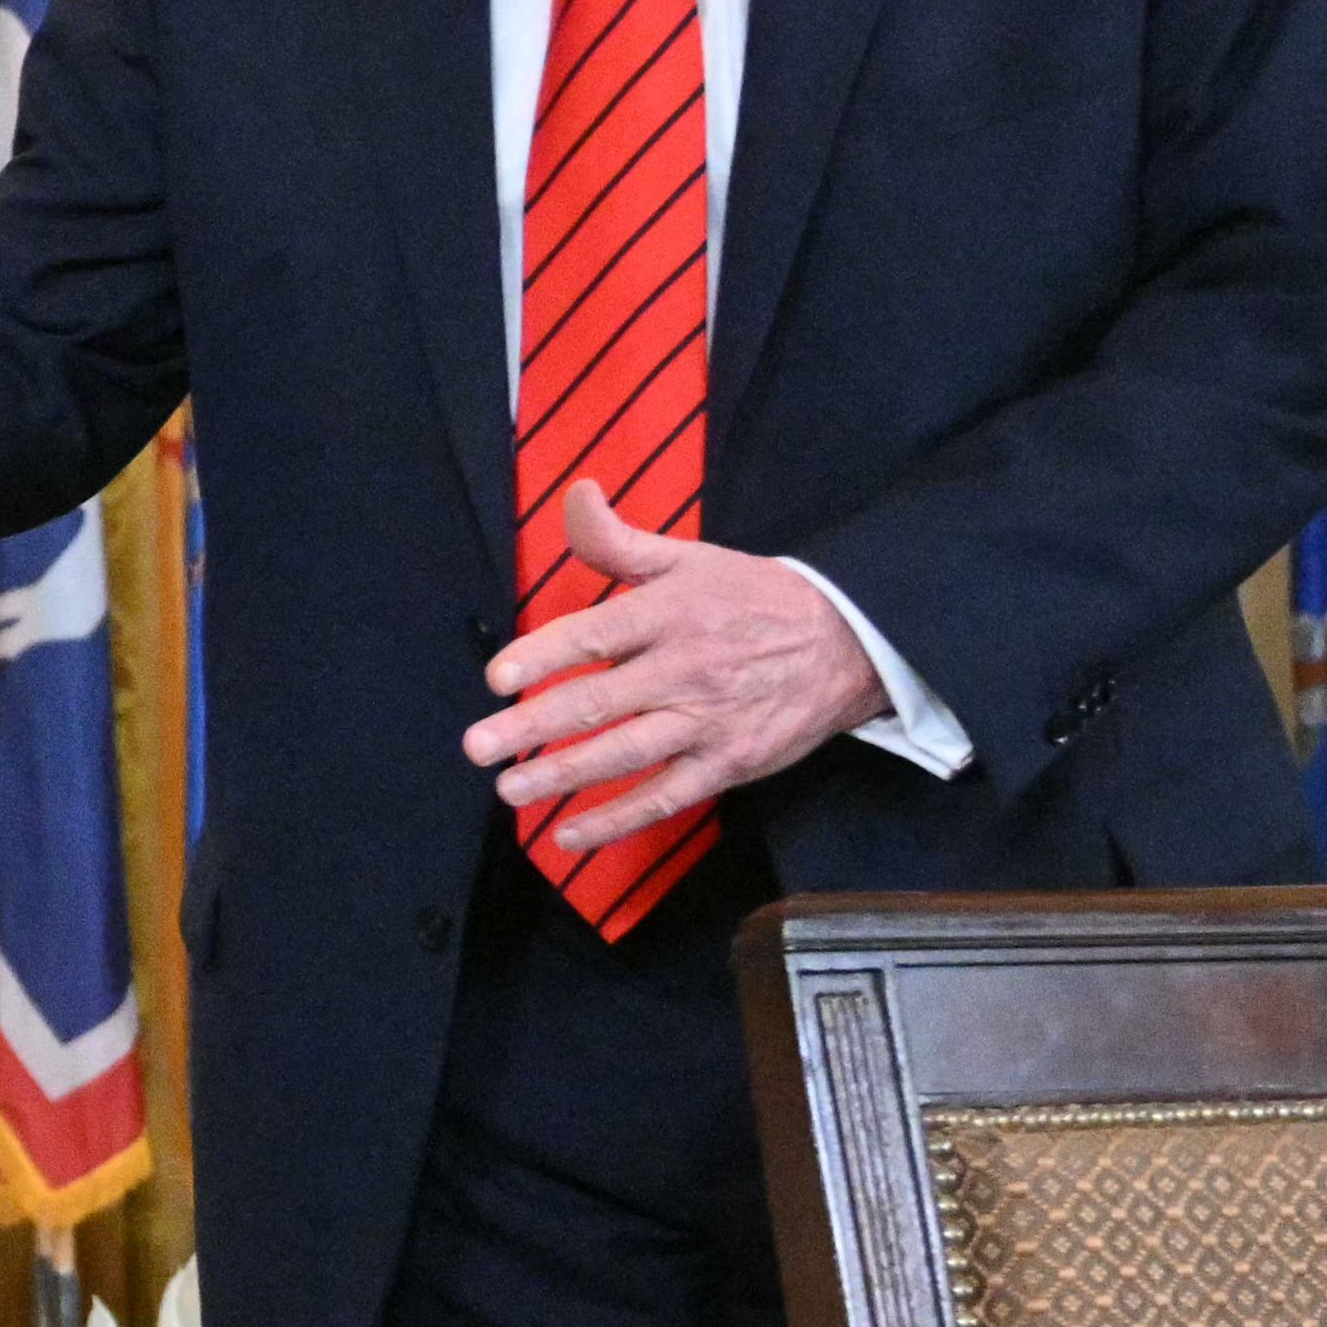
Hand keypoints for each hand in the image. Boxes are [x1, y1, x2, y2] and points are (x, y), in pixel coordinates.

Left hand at [465, 483, 893, 848]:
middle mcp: (685, 669)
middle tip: (477, 747)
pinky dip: (617, 820)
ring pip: (627, 754)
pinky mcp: (728, 764)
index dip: (542, 655)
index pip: (596, 636)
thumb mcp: (691, 559)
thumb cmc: (752, 598)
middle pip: (600, 703)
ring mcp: (708, 722)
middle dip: (533, 727)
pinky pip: (666, 797)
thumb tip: (575, 492)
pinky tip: (568, 834)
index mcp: (670, 614)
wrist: (849, 642)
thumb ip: (620, 541)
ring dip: (564, 776)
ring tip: (510, 788)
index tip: (497, 678)